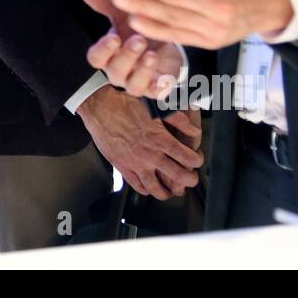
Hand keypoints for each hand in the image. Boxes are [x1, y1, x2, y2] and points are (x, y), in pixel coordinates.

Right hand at [76, 85, 201, 199]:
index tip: (196, 159)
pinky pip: (137, 186)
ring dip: (168, 192)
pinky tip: (149, 187)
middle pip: (178, 177)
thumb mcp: (156, 107)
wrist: (100, 107)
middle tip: (191, 179)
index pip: (188, 159)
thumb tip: (194, 130)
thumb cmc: (125, 105)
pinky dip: (146, 190)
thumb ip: (179, 120)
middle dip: (190, 180)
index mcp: (160, 139)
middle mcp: (150, 155)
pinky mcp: (122, 167)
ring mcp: (136, 164)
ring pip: (157, 188)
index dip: (197, 161)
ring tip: (172, 190)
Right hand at [80, 0, 183, 97]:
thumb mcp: (124, 13)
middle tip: (139, 40)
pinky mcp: (157, 88)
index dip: (103, 50)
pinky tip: (165, 77)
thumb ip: (106, 2)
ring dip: (142, 71)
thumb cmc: (138, 27)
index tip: (114, 37)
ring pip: (134, 86)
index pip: (96, 58)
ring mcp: (137, 82)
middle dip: (127, 56)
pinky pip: (156, 94)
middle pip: (115, 72)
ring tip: (152, 54)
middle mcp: (119, 71)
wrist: (166, 42)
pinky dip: (160, 87)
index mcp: (108, 54)